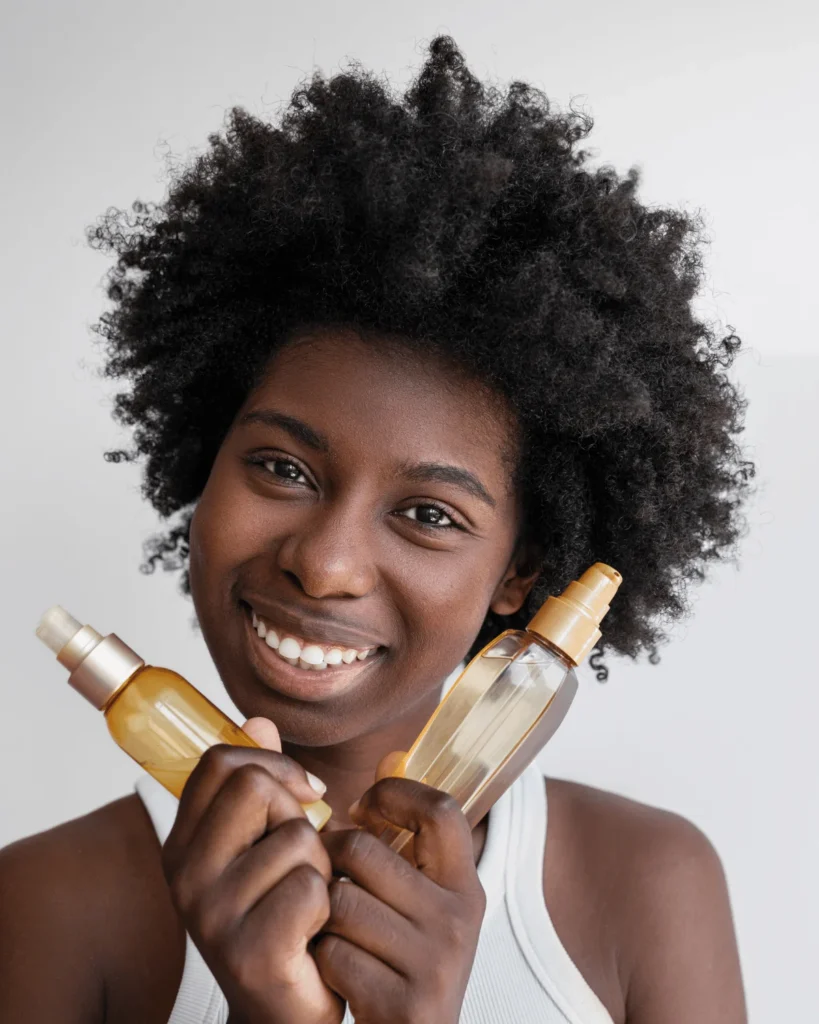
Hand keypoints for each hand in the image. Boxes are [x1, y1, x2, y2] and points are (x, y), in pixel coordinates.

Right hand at [162, 718, 343, 1023]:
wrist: (285, 1013)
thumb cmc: (282, 918)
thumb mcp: (264, 845)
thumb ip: (259, 783)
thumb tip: (258, 721)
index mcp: (182, 845)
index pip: (219, 762)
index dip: (270, 764)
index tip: (301, 792)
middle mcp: (184, 878)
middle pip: (256, 787)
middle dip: (298, 814)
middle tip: (302, 858)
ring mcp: (212, 917)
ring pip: (298, 838)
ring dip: (320, 867)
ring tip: (306, 902)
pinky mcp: (250, 953)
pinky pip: (313, 887)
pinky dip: (327, 904)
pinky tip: (313, 933)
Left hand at [317, 772, 485, 1023]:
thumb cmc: (406, 963)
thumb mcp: (424, 903)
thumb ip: (407, 841)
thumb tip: (390, 756)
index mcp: (466, 887)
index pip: (440, 810)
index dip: (394, 794)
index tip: (363, 806)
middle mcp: (459, 920)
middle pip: (365, 852)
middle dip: (331, 860)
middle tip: (328, 876)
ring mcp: (435, 964)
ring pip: (340, 903)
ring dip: (322, 916)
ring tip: (331, 929)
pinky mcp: (405, 1003)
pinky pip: (332, 954)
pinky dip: (321, 961)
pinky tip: (334, 972)